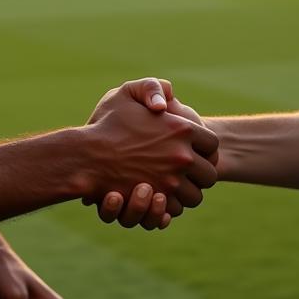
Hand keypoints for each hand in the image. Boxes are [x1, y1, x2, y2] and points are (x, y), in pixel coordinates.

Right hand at [83, 78, 217, 213]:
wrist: (86, 154)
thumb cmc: (106, 123)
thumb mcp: (127, 93)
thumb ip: (152, 88)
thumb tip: (168, 99)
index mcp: (182, 129)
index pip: (212, 144)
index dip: (205, 148)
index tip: (194, 149)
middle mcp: (181, 156)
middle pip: (209, 174)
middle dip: (200, 173)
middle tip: (187, 170)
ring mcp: (170, 181)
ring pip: (195, 197)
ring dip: (187, 192)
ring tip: (175, 184)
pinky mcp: (155, 201)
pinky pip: (176, 210)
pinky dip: (172, 207)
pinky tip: (162, 197)